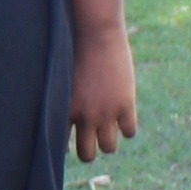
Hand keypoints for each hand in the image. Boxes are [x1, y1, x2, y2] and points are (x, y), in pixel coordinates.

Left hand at [71, 21, 139, 162]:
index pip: (60, 146)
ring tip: (108, 129)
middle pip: (86, 154)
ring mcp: (106, 113)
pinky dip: (127, 127)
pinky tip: (123, 116)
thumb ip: (63, 101)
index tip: (70, 143)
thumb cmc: (73, 51)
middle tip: (92, 140)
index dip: (66, 148)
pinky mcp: (126, 106)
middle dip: (89, 150)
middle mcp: (84, 117)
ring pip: (108, 148)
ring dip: (108, 141)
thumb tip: (64, 116)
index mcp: (63, 112)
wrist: (95, 35)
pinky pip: (129, 132)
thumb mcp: (61, 80)